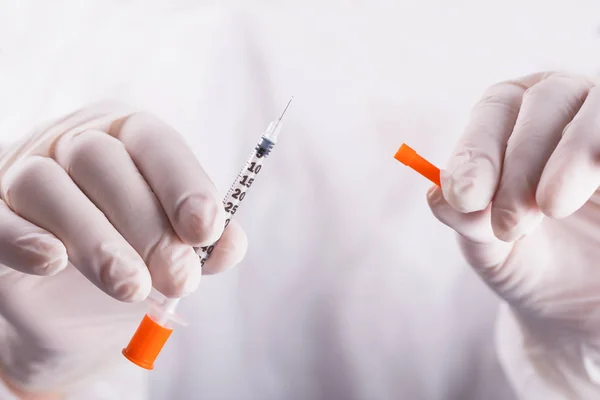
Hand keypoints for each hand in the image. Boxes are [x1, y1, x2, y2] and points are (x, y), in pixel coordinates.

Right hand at [0, 102, 246, 394]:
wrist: (72, 311)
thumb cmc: (133, 262)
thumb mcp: (175, 251)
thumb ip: (205, 245)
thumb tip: (231, 245)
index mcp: (128, 141)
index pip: (155, 141)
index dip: (183, 183)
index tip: (207, 230)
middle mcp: (75, 145)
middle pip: (103, 160)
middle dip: (147, 223)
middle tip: (179, 277)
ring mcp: (24, 175)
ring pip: (48, 185)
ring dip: (96, 238)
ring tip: (132, 287)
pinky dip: (24, 238)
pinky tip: (53, 262)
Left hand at [427, 71, 599, 394]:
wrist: (589, 306)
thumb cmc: (534, 263)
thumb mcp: (492, 249)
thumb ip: (467, 220)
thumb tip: (437, 193)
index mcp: (519, 120)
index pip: (495, 108)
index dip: (477, 147)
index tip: (464, 195)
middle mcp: (570, 109)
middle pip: (546, 98)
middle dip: (519, 160)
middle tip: (508, 223)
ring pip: (597, 112)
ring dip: (570, 156)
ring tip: (551, 207)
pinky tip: (596, 191)